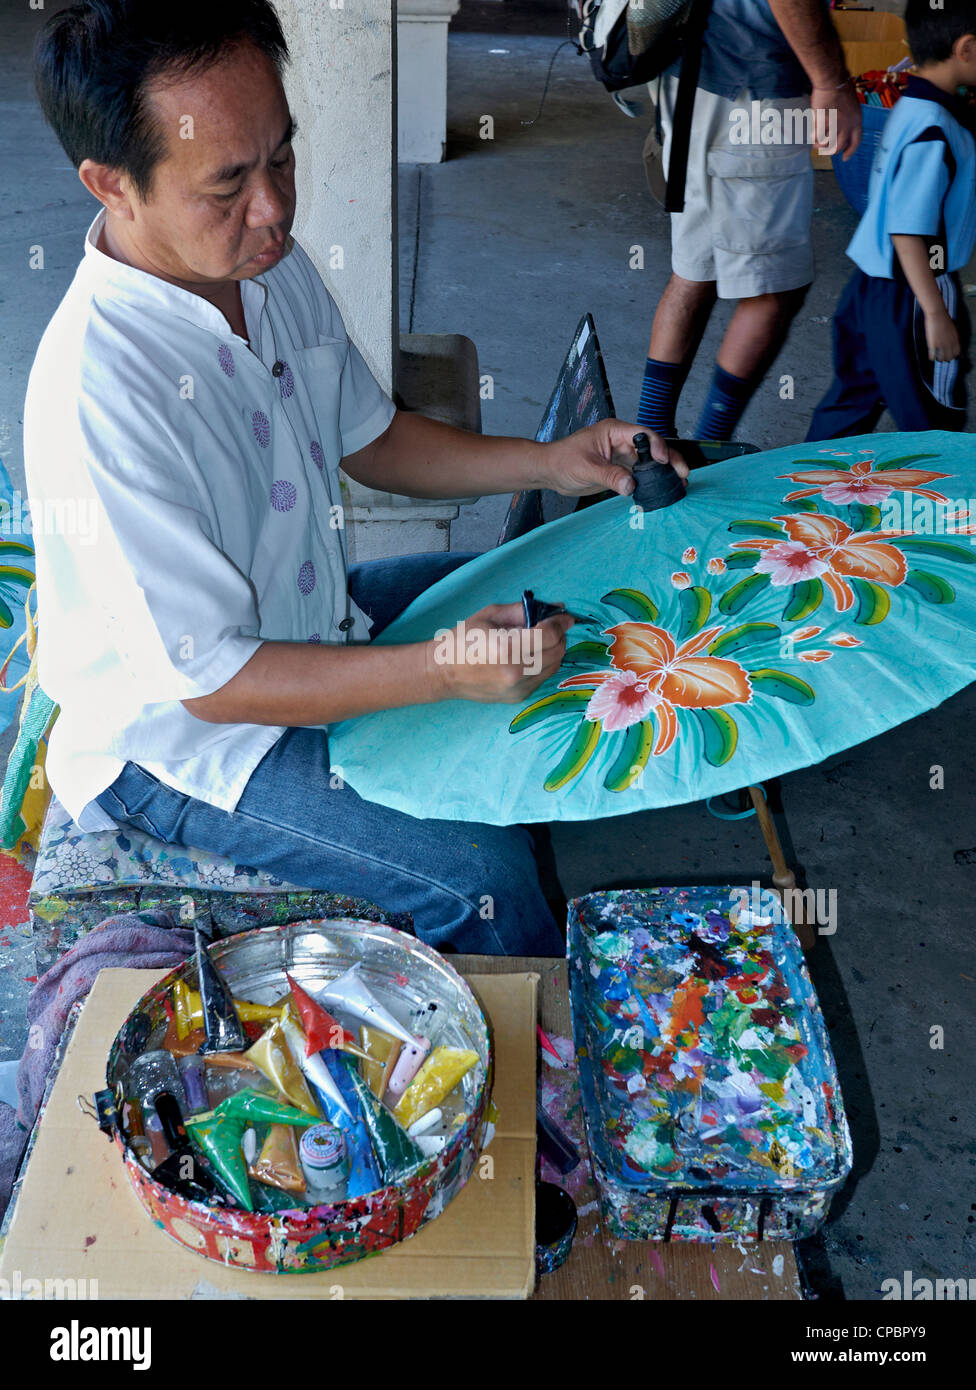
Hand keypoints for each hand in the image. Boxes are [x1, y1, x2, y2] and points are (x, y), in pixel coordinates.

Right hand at [428, 602, 575, 702]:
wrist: (442, 672)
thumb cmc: (463, 639)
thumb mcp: (491, 615)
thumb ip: (524, 611)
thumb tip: (555, 607)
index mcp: (507, 647)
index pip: (549, 634)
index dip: (561, 622)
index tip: (565, 616)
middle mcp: (516, 671)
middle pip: (557, 651)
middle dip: (559, 635)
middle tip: (553, 625)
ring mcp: (518, 687)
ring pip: (554, 665)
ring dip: (554, 650)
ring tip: (542, 639)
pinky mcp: (518, 697)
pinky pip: (543, 677)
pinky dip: (544, 664)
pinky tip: (530, 655)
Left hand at [541, 419, 688, 497]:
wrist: (550, 472)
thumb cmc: (562, 461)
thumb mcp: (586, 468)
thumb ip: (609, 476)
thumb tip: (630, 485)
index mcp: (614, 431)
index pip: (642, 434)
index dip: (657, 446)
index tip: (664, 461)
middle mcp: (621, 441)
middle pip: (652, 447)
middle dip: (669, 460)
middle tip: (683, 474)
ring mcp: (622, 455)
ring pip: (649, 462)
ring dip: (664, 472)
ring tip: (679, 484)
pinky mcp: (620, 469)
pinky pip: (640, 474)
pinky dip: (652, 481)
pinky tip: (662, 490)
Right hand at [811, 80, 861, 160]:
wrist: (832, 81)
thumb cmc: (841, 87)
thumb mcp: (852, 104)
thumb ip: (848, 117)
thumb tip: (841, 129)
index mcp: (857, 120)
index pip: (856, 141)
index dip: (850, 152)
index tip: (845, 158)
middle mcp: (847, 125)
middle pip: (839, 147)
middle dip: (832, 151)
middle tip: (826, 150)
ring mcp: (835, 125)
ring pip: (827, 145)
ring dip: (822, 146)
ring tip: (818, 144)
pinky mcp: (823, 124)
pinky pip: (817, 138)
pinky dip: (814, 140)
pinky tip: (813, 137)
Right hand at [925, 305, 959, 362]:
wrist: (937, 314)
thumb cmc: (943, 319)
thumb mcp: (952, 329)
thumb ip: (952, 337)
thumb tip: (950, 343)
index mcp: (955, 339)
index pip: (957, 352)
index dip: (952, 355)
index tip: (949, 354)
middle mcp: (949, 343)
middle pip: (949, 357)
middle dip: (945, 358)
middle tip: (942, 357)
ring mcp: (941, 344)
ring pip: (941, 359)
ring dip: (938, 359)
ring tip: (936, 357)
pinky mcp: (933, 344)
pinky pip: (932, 356)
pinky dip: (931, 357)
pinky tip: (931, 356)